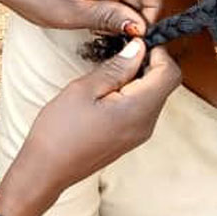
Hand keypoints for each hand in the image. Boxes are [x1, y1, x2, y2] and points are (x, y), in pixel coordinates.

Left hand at [0, 0, 163, 35]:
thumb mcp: (71, 15)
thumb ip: (110, 18)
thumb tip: (140, 26)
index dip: (153, 11)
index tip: (136, 32)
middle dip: (135, 14)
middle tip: (111, 34)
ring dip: (121, 12)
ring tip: (96, 27)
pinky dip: (110, 5)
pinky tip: (90, 17)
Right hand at [0, 41, 179, 215]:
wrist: (46, 170)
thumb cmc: (59, 131)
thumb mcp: (84, 90)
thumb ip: (116, 68)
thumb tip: (138, 48)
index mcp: (138, 110)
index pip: (170, 74)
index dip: (157, 53)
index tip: (134, 45)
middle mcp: (146, 125)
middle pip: (164, 85)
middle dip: (147, 64)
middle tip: (116, 56)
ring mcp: (139, 135)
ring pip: (153, 96)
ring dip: (137, 79)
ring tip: (106, 76)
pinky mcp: (130, 139)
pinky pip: (142, 110)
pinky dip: (131, 94)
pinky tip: (105, 93)